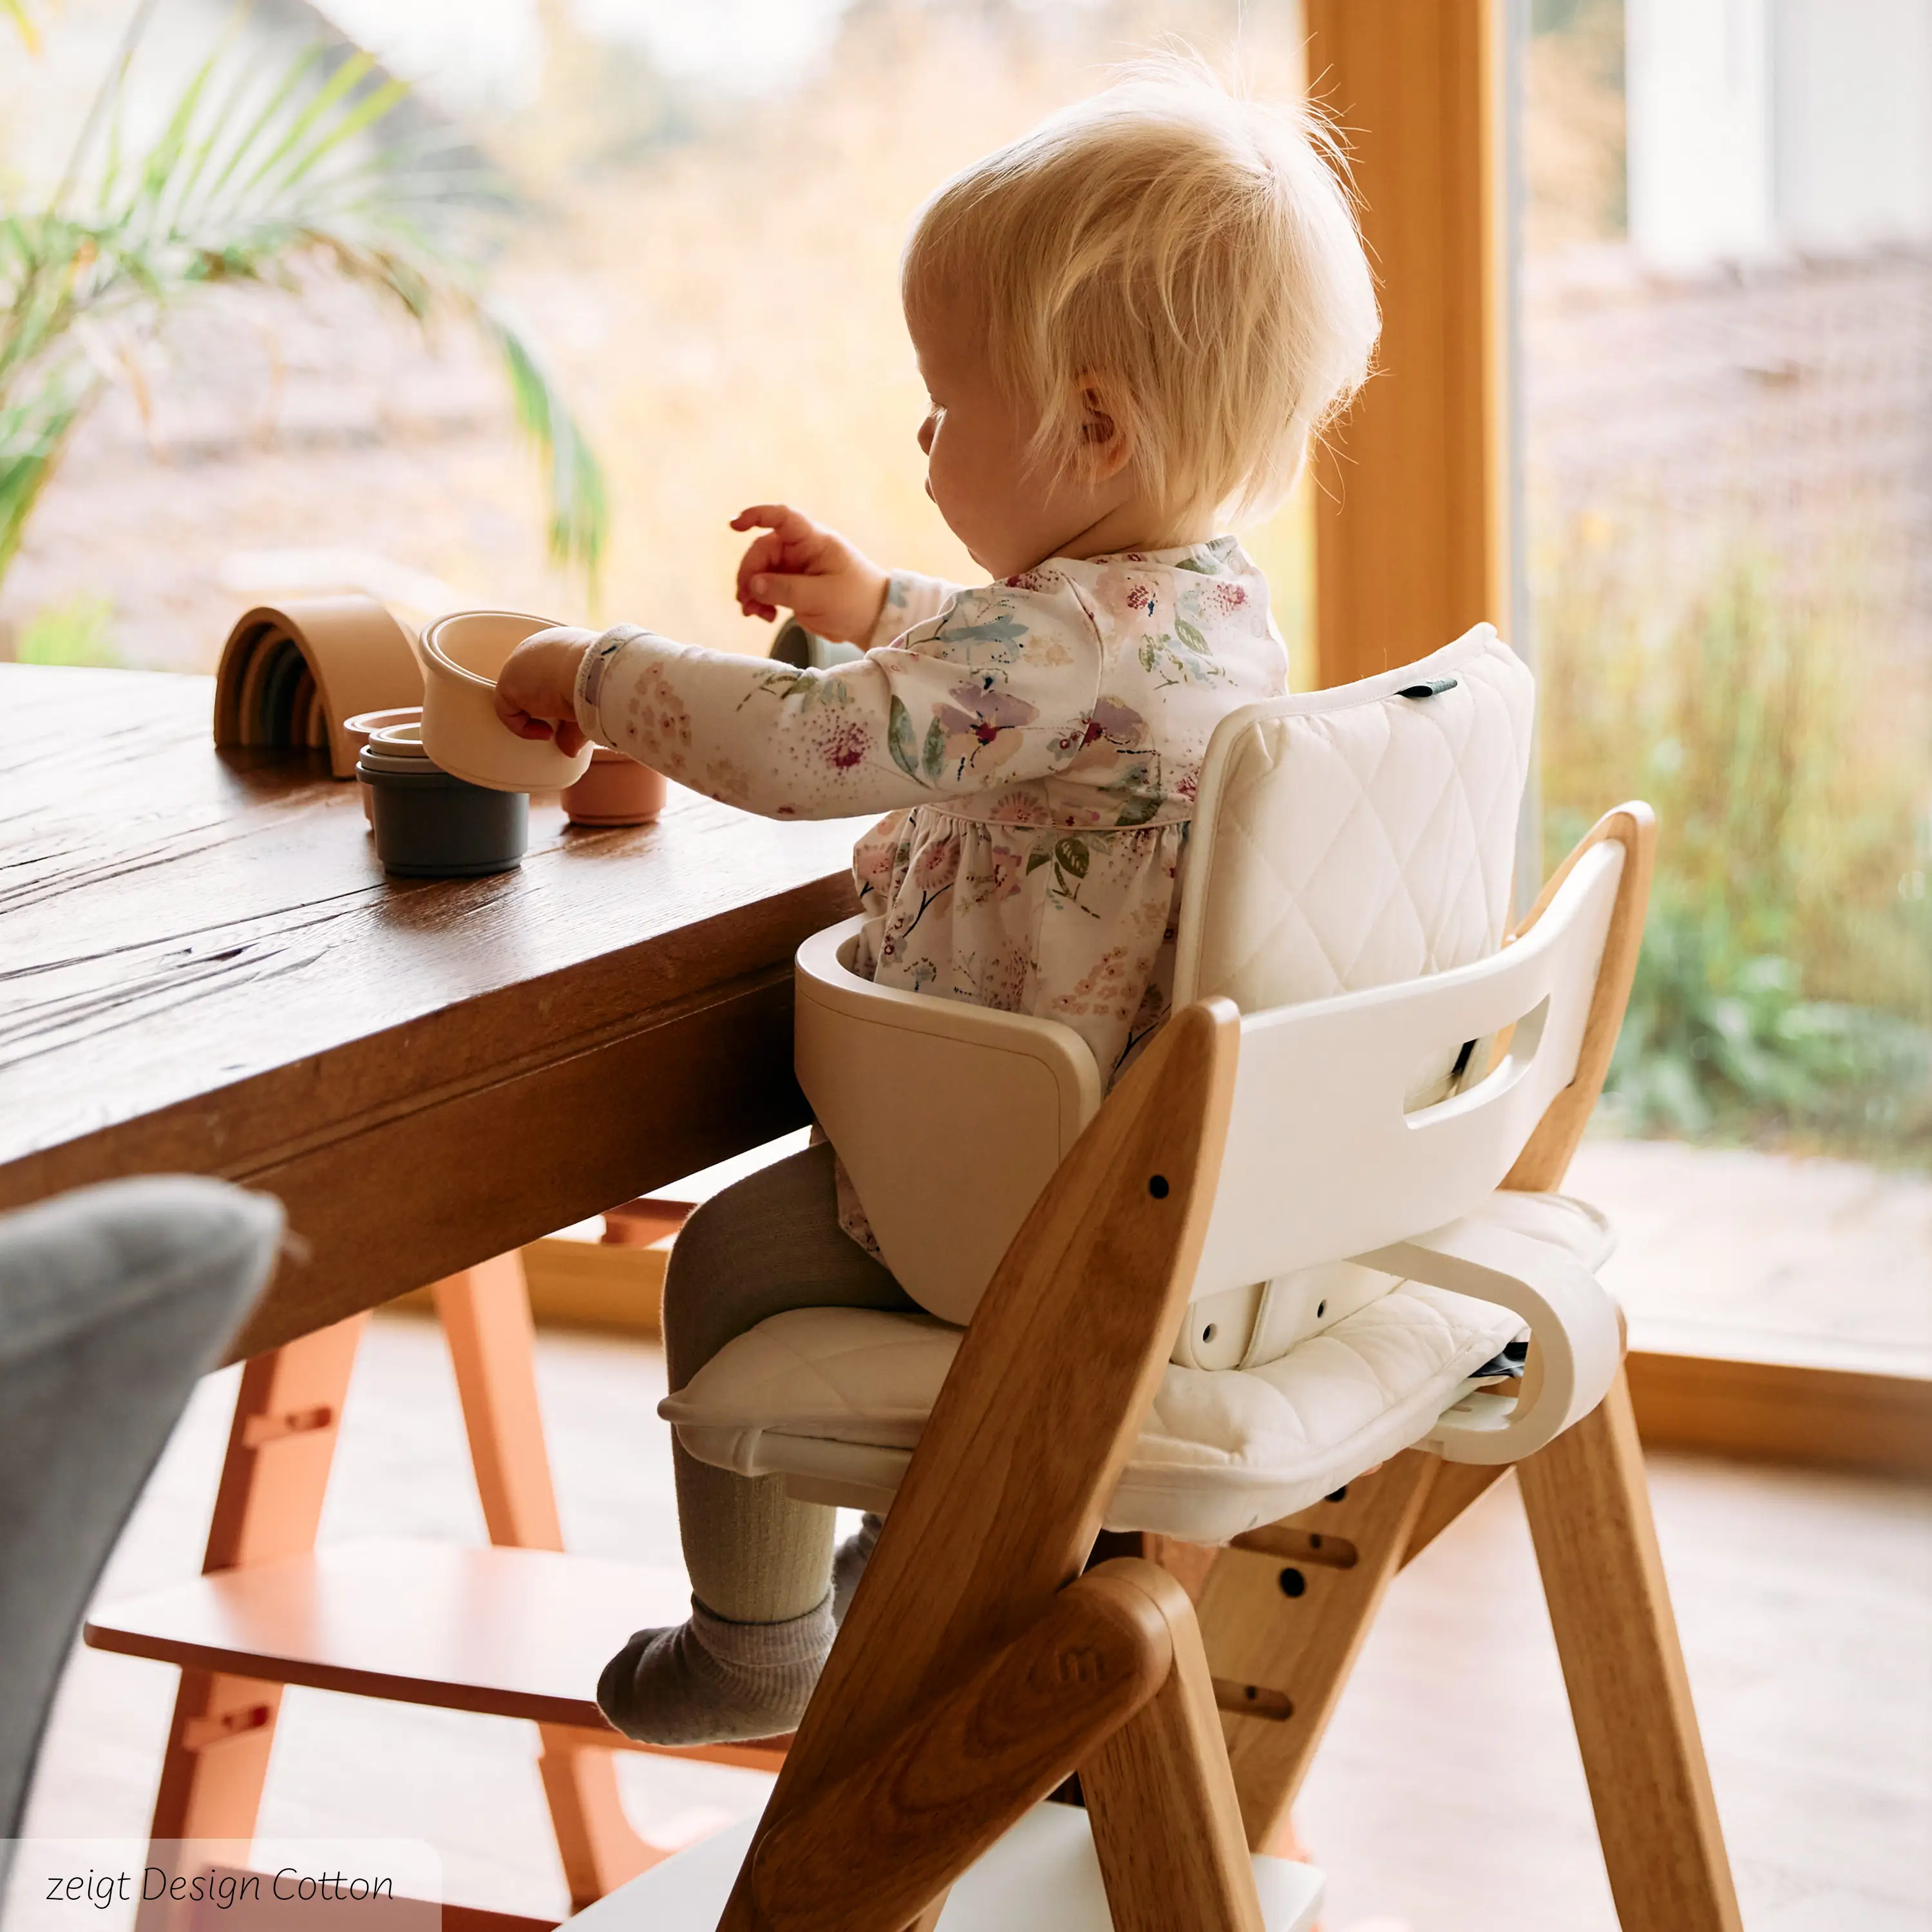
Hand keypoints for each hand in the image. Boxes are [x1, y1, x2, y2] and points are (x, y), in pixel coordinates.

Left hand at [493, 625, 597, 753]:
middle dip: (547, 706)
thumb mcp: (596, 701)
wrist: (597, 670)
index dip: (559, 694)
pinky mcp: (508, 682)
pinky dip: (524, 728)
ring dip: (535, 716)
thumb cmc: (605, 678)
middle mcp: (539, 649)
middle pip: (534, 682)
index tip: (574, 712)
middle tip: (563, 725)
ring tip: (554, 731)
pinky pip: (508, 711)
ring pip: (521, 696)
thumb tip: (570, 749)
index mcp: (563, 645)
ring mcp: (520, 663)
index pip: (552, 670)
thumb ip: (578, 723)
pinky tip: (546, 733)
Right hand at [731, 504, 889, 644]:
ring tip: (753, 613)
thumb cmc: (856, 602)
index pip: (783, 518)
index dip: (757, 516)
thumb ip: (785, 590)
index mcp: (814, 541)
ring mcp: (796, 568)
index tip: (734, 525)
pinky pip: (768, 588)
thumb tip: (753, 585)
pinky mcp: (794, 586)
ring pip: (761, 571)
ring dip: (752, 590)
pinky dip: (761, 600)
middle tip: (745, 601)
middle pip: (763, 551)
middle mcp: (802, 550)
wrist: (874, 621)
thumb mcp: (821, 597)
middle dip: (750, 574)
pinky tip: (765, 615)